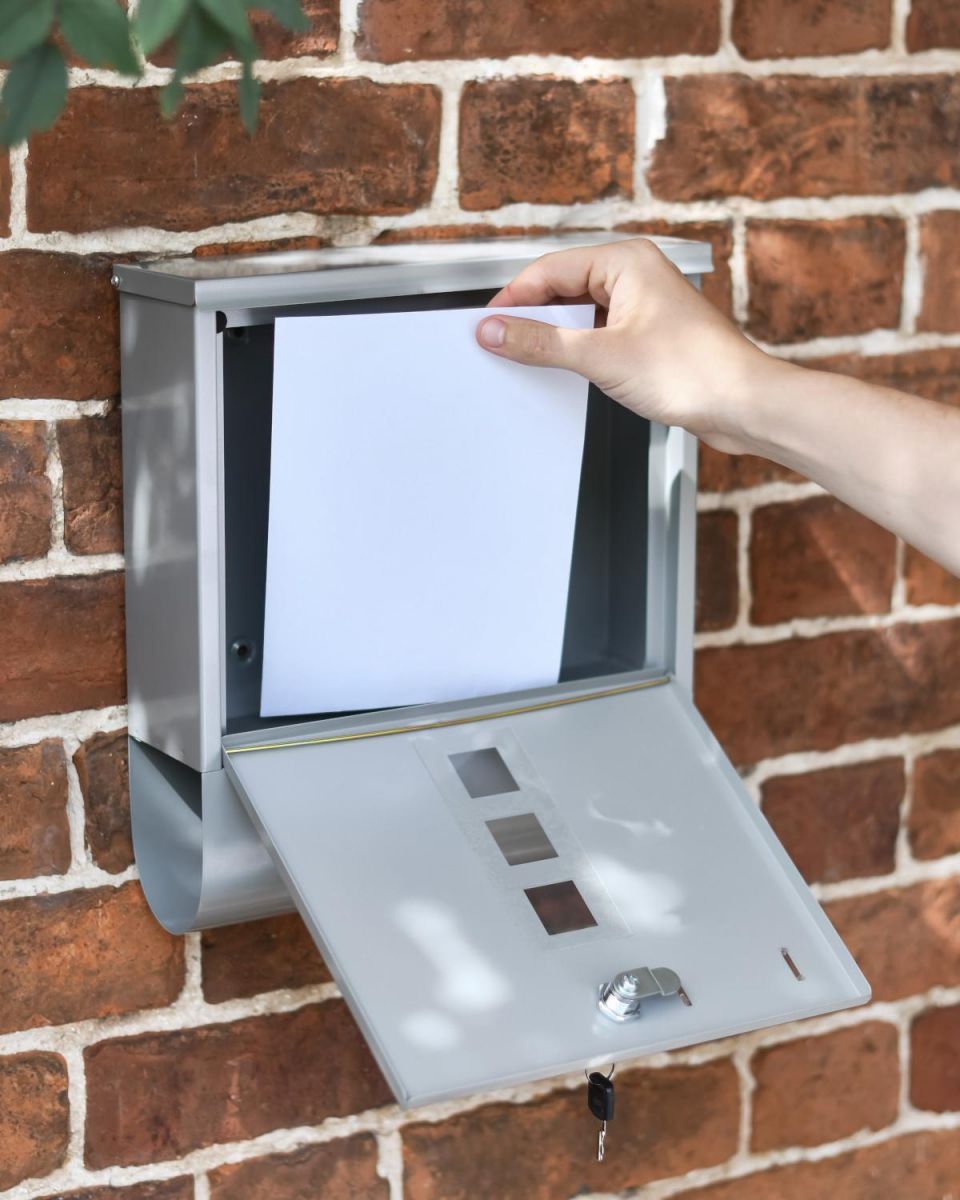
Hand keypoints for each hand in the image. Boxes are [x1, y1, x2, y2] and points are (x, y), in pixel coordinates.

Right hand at [476, 237, 777, 453]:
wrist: (743, 405)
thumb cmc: (694, 370)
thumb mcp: (601, 357)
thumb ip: (540, 343)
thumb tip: (495, 331)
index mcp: (626, 260)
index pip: (549, 270)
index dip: (513, 299)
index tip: (485, 325)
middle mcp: (636, 275)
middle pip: (563, 289)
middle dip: (532, 318)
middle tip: (501, 345)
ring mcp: (644, 305)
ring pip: (581, 314)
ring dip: (556, 338)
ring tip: (532, 360)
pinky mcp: (650, 335)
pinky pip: (599, 335)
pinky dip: (579, 351)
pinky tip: (568, 372)